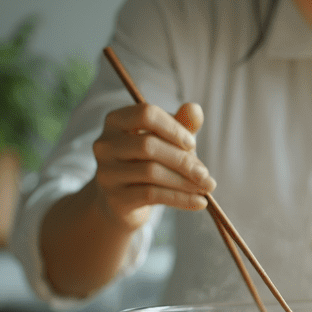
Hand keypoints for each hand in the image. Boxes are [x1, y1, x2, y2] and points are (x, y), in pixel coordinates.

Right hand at [90, 101, 215, 229]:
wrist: (123, 201)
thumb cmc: (147, 162)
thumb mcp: (166, 140)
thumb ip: (182, 124)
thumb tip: (195, 109)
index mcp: (116, 121)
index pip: (146, 114)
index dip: (174, 128)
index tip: (193, 144)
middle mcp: (104, 144)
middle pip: (148, 146)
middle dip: (183, 160)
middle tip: (206, 174)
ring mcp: (106, 172)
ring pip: (151, 172)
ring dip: (185, 181)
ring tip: (207, 187)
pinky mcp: (114, 198)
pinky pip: (152, 195)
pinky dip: (181, 198)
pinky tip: (200, 202)